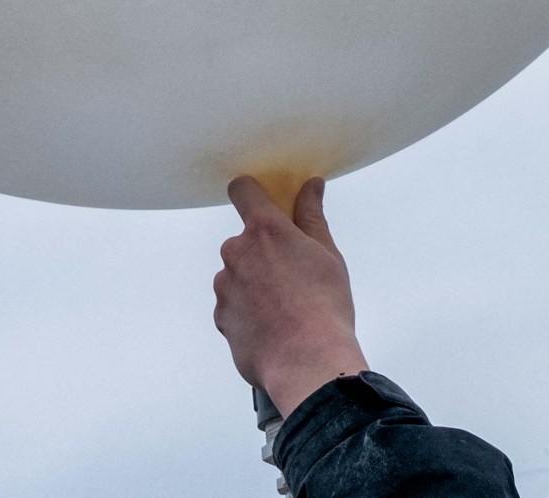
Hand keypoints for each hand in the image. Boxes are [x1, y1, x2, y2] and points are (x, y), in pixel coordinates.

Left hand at [212, 176, 368, 415]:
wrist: (308, 363)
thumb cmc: (324, 307)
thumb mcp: (328, 255)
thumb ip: (312, 216)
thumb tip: (310, 186)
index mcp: (265, 230)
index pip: (243, 191)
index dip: (251, 192)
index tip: (261, 202)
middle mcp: (237, 253)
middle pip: (245, 241)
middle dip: (263, 253)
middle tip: (292, 277)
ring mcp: (225, 287)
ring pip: (238, 276)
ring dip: (254, 285)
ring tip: (285, 309)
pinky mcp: (221, 317)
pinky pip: (233, 306)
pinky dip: (248, 313)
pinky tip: (273, 328)